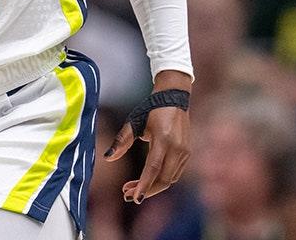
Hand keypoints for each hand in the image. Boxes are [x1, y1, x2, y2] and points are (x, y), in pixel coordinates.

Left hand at [105, 73, 191, 203]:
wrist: (174, 98)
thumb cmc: (151, 109)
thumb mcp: (134, 122)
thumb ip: (121, 141)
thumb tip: (107, 158)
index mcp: (163, 139)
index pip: (153, 168)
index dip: (143, 185)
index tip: (133, 197)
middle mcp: (177, 148)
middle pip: (163, 179)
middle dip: (146, 190)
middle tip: (127, 194)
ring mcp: (185, 152)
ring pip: (169, 179)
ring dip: (152, 187)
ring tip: (132, 187)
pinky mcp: (187, 154)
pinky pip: (174, 173)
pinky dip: (161, 180)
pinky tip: (146, 180)